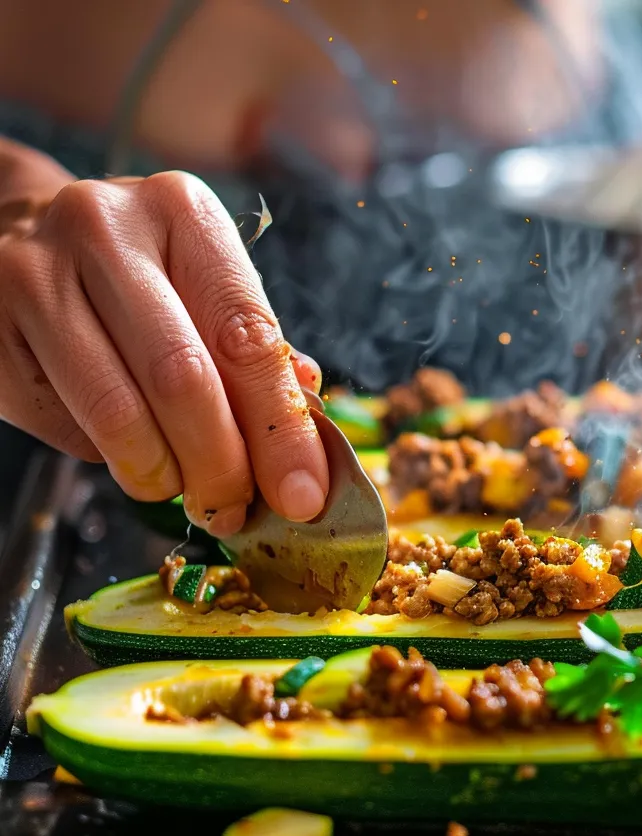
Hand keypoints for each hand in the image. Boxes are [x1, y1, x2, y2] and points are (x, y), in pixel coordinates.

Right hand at [0, 163, 327, 536]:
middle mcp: (106, 230)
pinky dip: (109, 459)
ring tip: (186, 492)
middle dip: (221, 465)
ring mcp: (34, 274)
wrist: (18, 230)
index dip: (282, 430)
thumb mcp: (205, 287)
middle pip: (182, 379)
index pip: (248, 338)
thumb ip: (257, 354)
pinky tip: (127, 452)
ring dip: (163, 474)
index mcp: (184, 214)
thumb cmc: (138, 272)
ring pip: (116, 412)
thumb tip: (305, 431)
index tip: (302, 493)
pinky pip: (64, 424)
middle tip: (236, 508)